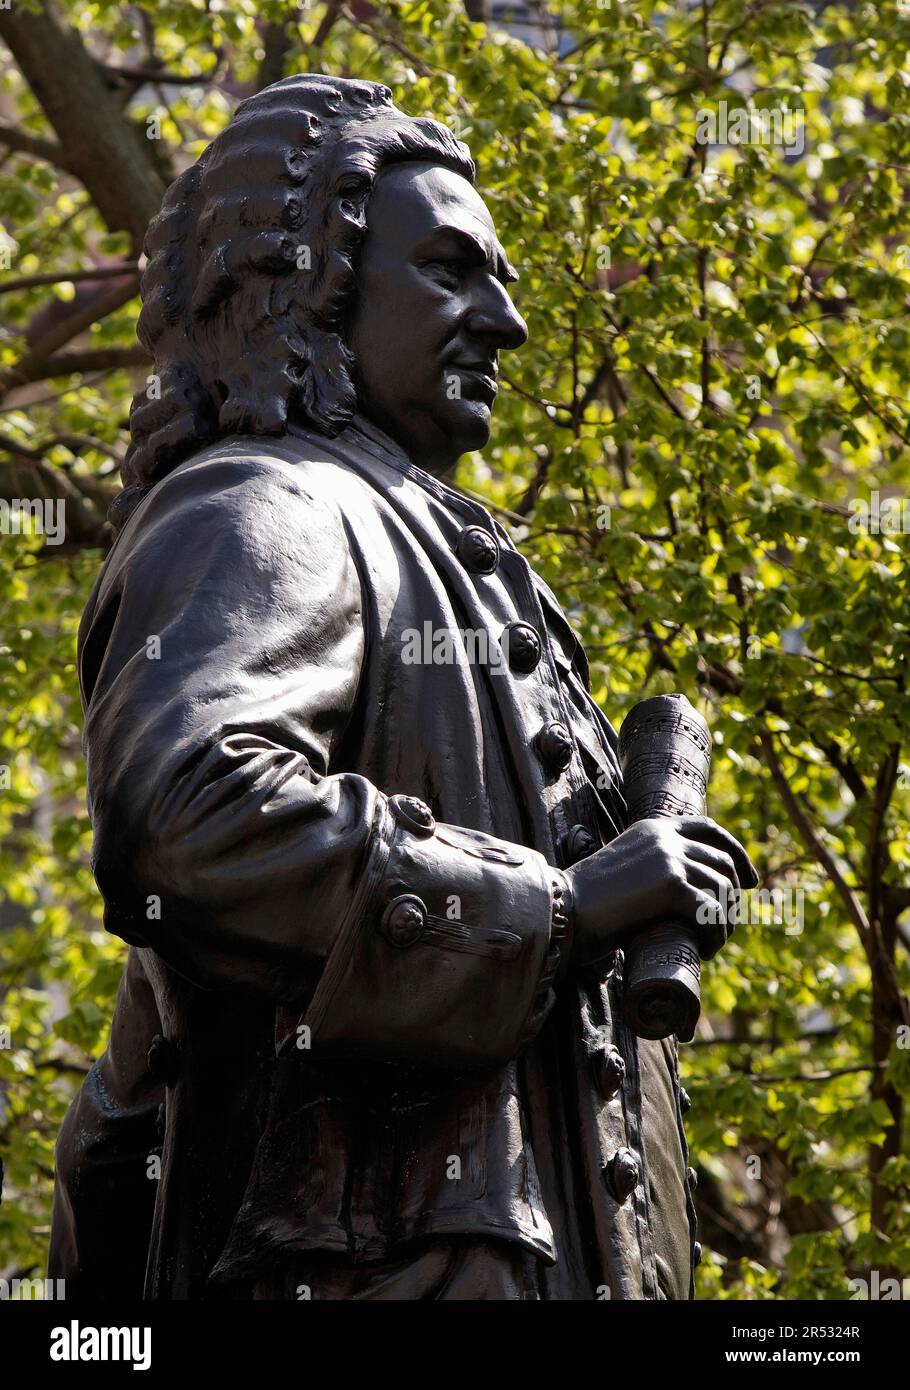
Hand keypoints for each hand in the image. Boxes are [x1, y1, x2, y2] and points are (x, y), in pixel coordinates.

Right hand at [567, 816, 758, 968]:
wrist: (562, 911)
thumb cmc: (585, 902)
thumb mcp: (623, 872)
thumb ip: (648, 871)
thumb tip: (675, 898)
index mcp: (653, 827)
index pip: (709, 829)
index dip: (735, 852)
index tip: (749, 880)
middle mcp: (665, 837)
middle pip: (722, 862)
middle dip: (734, 896)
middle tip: (726, 926)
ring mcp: (670, 858)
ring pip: (722, 888)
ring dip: (725, 920)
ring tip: (710, 942)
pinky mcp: (671, 885)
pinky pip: (711, 911)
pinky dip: (715, 934)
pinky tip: (706, 950)